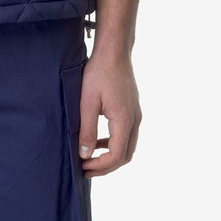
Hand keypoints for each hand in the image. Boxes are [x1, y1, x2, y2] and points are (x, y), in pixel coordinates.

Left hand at [77, 51, 141, 176]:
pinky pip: (127, 134)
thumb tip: (85, 154)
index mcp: (124, 120)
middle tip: (87, 169)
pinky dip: (114, 143)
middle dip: (106, 166)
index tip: (84, 167)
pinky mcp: (132, 109)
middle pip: (125, 155)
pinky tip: (98, 140)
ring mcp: (136, 114)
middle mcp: (135, 120)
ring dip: (111, 156)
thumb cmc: (99, 72)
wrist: (114, 51)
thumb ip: (87, 130)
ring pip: (128, 146)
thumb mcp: (87, 102)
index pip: (116, 155)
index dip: (100, 166)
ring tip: (90, 158)